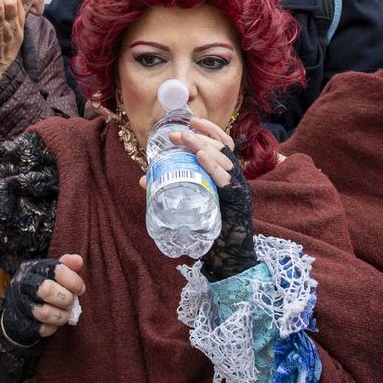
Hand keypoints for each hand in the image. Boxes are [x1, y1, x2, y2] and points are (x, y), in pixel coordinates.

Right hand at [0, 253, 85, 345]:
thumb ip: (66, 265)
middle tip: (71, 302)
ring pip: (45, 312)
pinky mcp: (22, 323)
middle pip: (47, 290)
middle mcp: (23, 284)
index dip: (73, 280)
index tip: (80, 289)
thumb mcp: (51, 272)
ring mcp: (21, 305)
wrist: (17, 309)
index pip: (56, 269)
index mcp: (32, 268)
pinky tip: (54, 322)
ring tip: (65, 313)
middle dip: (66, 298)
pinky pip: (42, 329)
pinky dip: (52, 327)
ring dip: (62, 315)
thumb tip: (79, 260)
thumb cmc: (41, 286)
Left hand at [168, 118, 256, 280]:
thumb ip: (171, 189)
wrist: (230, 259)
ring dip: (202, 146)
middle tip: (175, 135)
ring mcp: (239, 188)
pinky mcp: (238, 201)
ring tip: (184, 140)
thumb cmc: (212, 230)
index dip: (209, 130)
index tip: (189, 122)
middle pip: (221, 148)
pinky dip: (212, 166)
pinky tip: (199, 158)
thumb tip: (143, 178)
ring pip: (224, 159)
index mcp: (227, 174)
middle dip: (198, 137)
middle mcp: (236, 178)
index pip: (223, 144)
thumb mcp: (191, 203)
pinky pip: (226, 180)